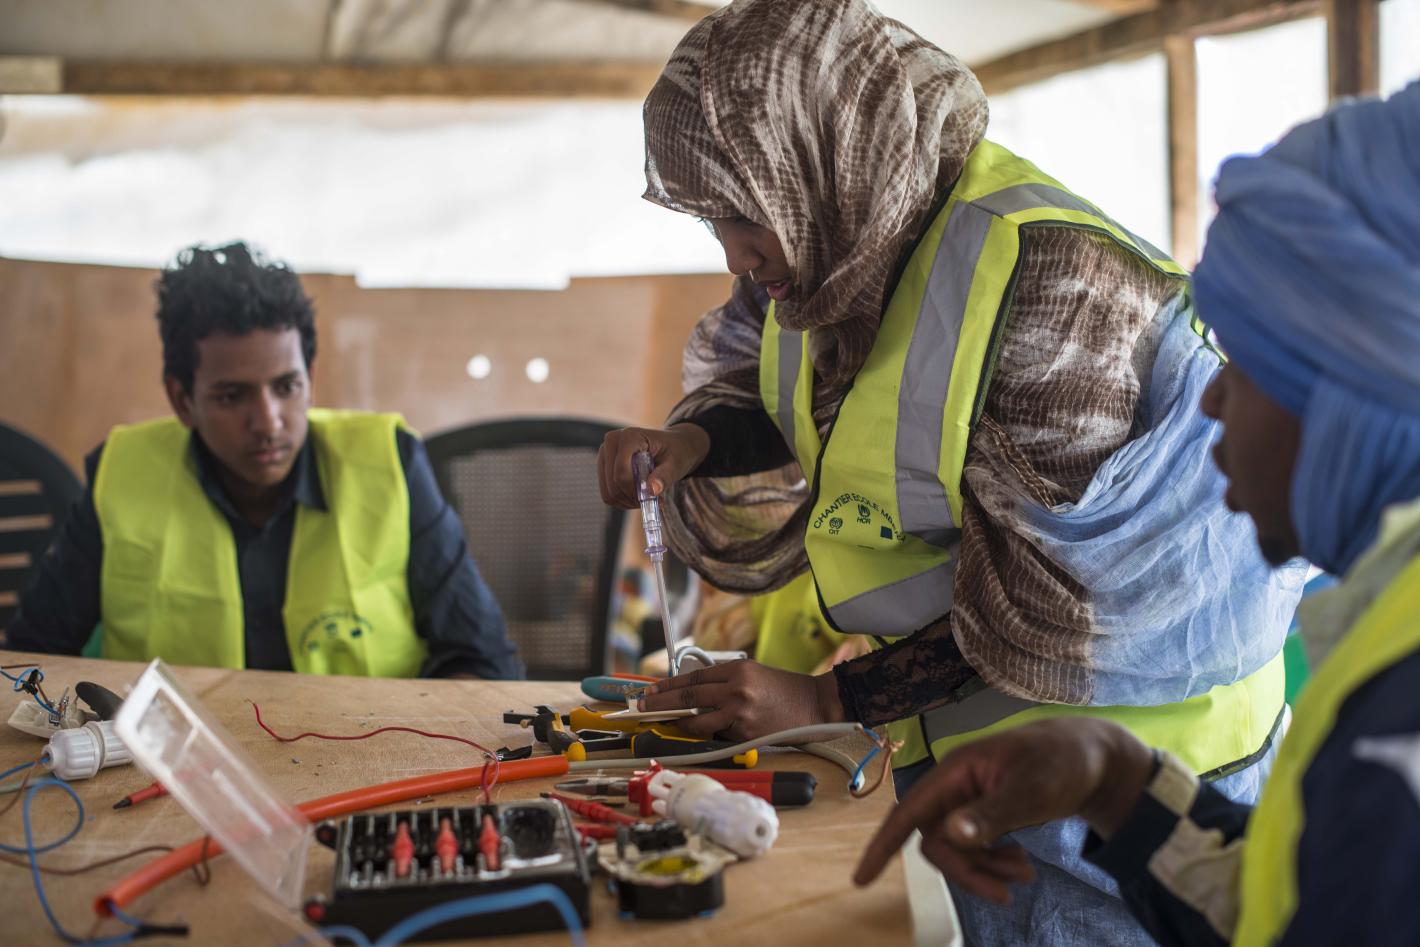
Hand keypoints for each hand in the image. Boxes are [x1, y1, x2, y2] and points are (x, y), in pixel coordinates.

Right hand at [597, 424, 710, 508]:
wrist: (674, 445)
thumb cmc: (676, 451)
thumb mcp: (676, 464)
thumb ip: (664, 476)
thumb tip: (652, 490)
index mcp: (629, 436)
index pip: (621, 471)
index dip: (635, 490)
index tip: (654, 497)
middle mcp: (611, 442)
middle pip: (613, 483)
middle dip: (632, 497)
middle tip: (652, 501)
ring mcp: (604, 455)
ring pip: (608, 492)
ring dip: (628, 501)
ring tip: (647, 497)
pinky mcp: (603, 467)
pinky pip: (607, 494)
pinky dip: (623, 500)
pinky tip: (638, 495)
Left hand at [636, 659, 844, 741]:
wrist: (816, 706)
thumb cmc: (784, 690)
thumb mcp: (754, 674)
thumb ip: (725, 681)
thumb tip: (691, 694)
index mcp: (738, 670)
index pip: (693, 678)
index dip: (668, 686)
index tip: (650, 692)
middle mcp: (737, 689)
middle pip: (689, 697)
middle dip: (661, 703)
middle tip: (642, 707)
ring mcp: (741, 713)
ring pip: (698, 721)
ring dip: (678, 724)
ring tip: (663, 724)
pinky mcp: (747, 734)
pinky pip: (718, 736)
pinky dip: (707, 736)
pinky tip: (695, 736)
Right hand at [852, 718, 1154, 903]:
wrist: (1094, 755)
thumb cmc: (1062, 762)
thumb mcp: (1032, 789)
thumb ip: (991, 813)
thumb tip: (951, 835)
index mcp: (956, 772)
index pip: (909, 811)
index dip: (883, 845)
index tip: (862, 879)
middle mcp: (955, 786)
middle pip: (935, 839)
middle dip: (966, 870)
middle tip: (1007, 893)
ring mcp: (970, 799)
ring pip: (956, 846)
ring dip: (984, 869)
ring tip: (1025, 876)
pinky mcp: (985, 810)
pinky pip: (973, 845)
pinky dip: (993, 861)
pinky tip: (1019, 863)